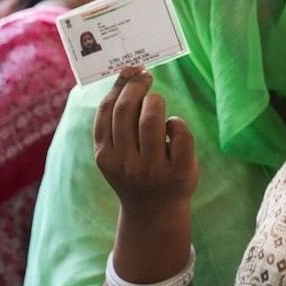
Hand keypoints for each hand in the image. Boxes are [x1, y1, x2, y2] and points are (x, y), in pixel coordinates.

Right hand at [94, 67, 197, 218]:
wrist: (155, 214)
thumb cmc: (136, 171)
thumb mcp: (117, 153)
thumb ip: (118, 120)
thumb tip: (128, 72)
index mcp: (105, 157)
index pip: (107, 111)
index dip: (119, 85)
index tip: (130, 71)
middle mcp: (126, 165)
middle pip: (127, 111)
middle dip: (137, 86)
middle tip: (146, 77)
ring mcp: (153, 171)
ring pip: (152, 119)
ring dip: (156, 102)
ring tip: (157, 103)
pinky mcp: (180, 174)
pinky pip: (179, 133)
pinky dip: (176, 122)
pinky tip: (173, 127)